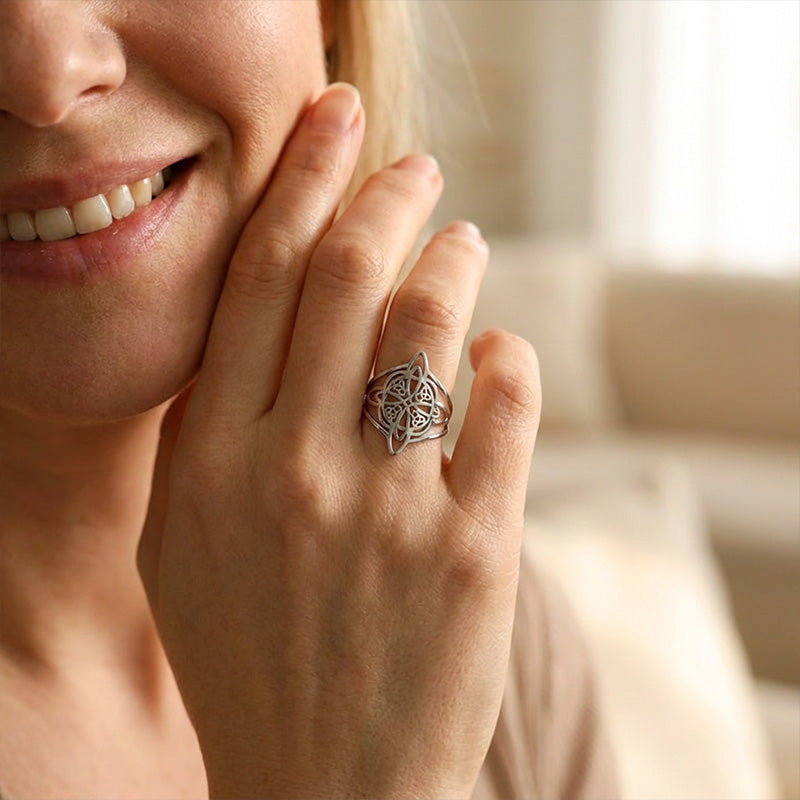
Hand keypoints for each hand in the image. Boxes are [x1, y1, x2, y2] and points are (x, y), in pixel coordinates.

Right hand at [138, 83, 540, 798]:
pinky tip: (497, 352)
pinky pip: (503, 403)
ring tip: (463, 239)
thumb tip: (270, 316)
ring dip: (453, 258)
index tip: (334, 122)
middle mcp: (291, 473)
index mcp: (209, 463)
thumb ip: (210, 429)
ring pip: (430, 323)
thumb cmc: (254, 654)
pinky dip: (507, 355)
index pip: (259, 279)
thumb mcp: (184, 543)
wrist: (325, 789)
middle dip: (387, 193)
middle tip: (415, 165)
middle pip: (346, 275)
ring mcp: (387, 512)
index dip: (301, 180)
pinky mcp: (475, 551)